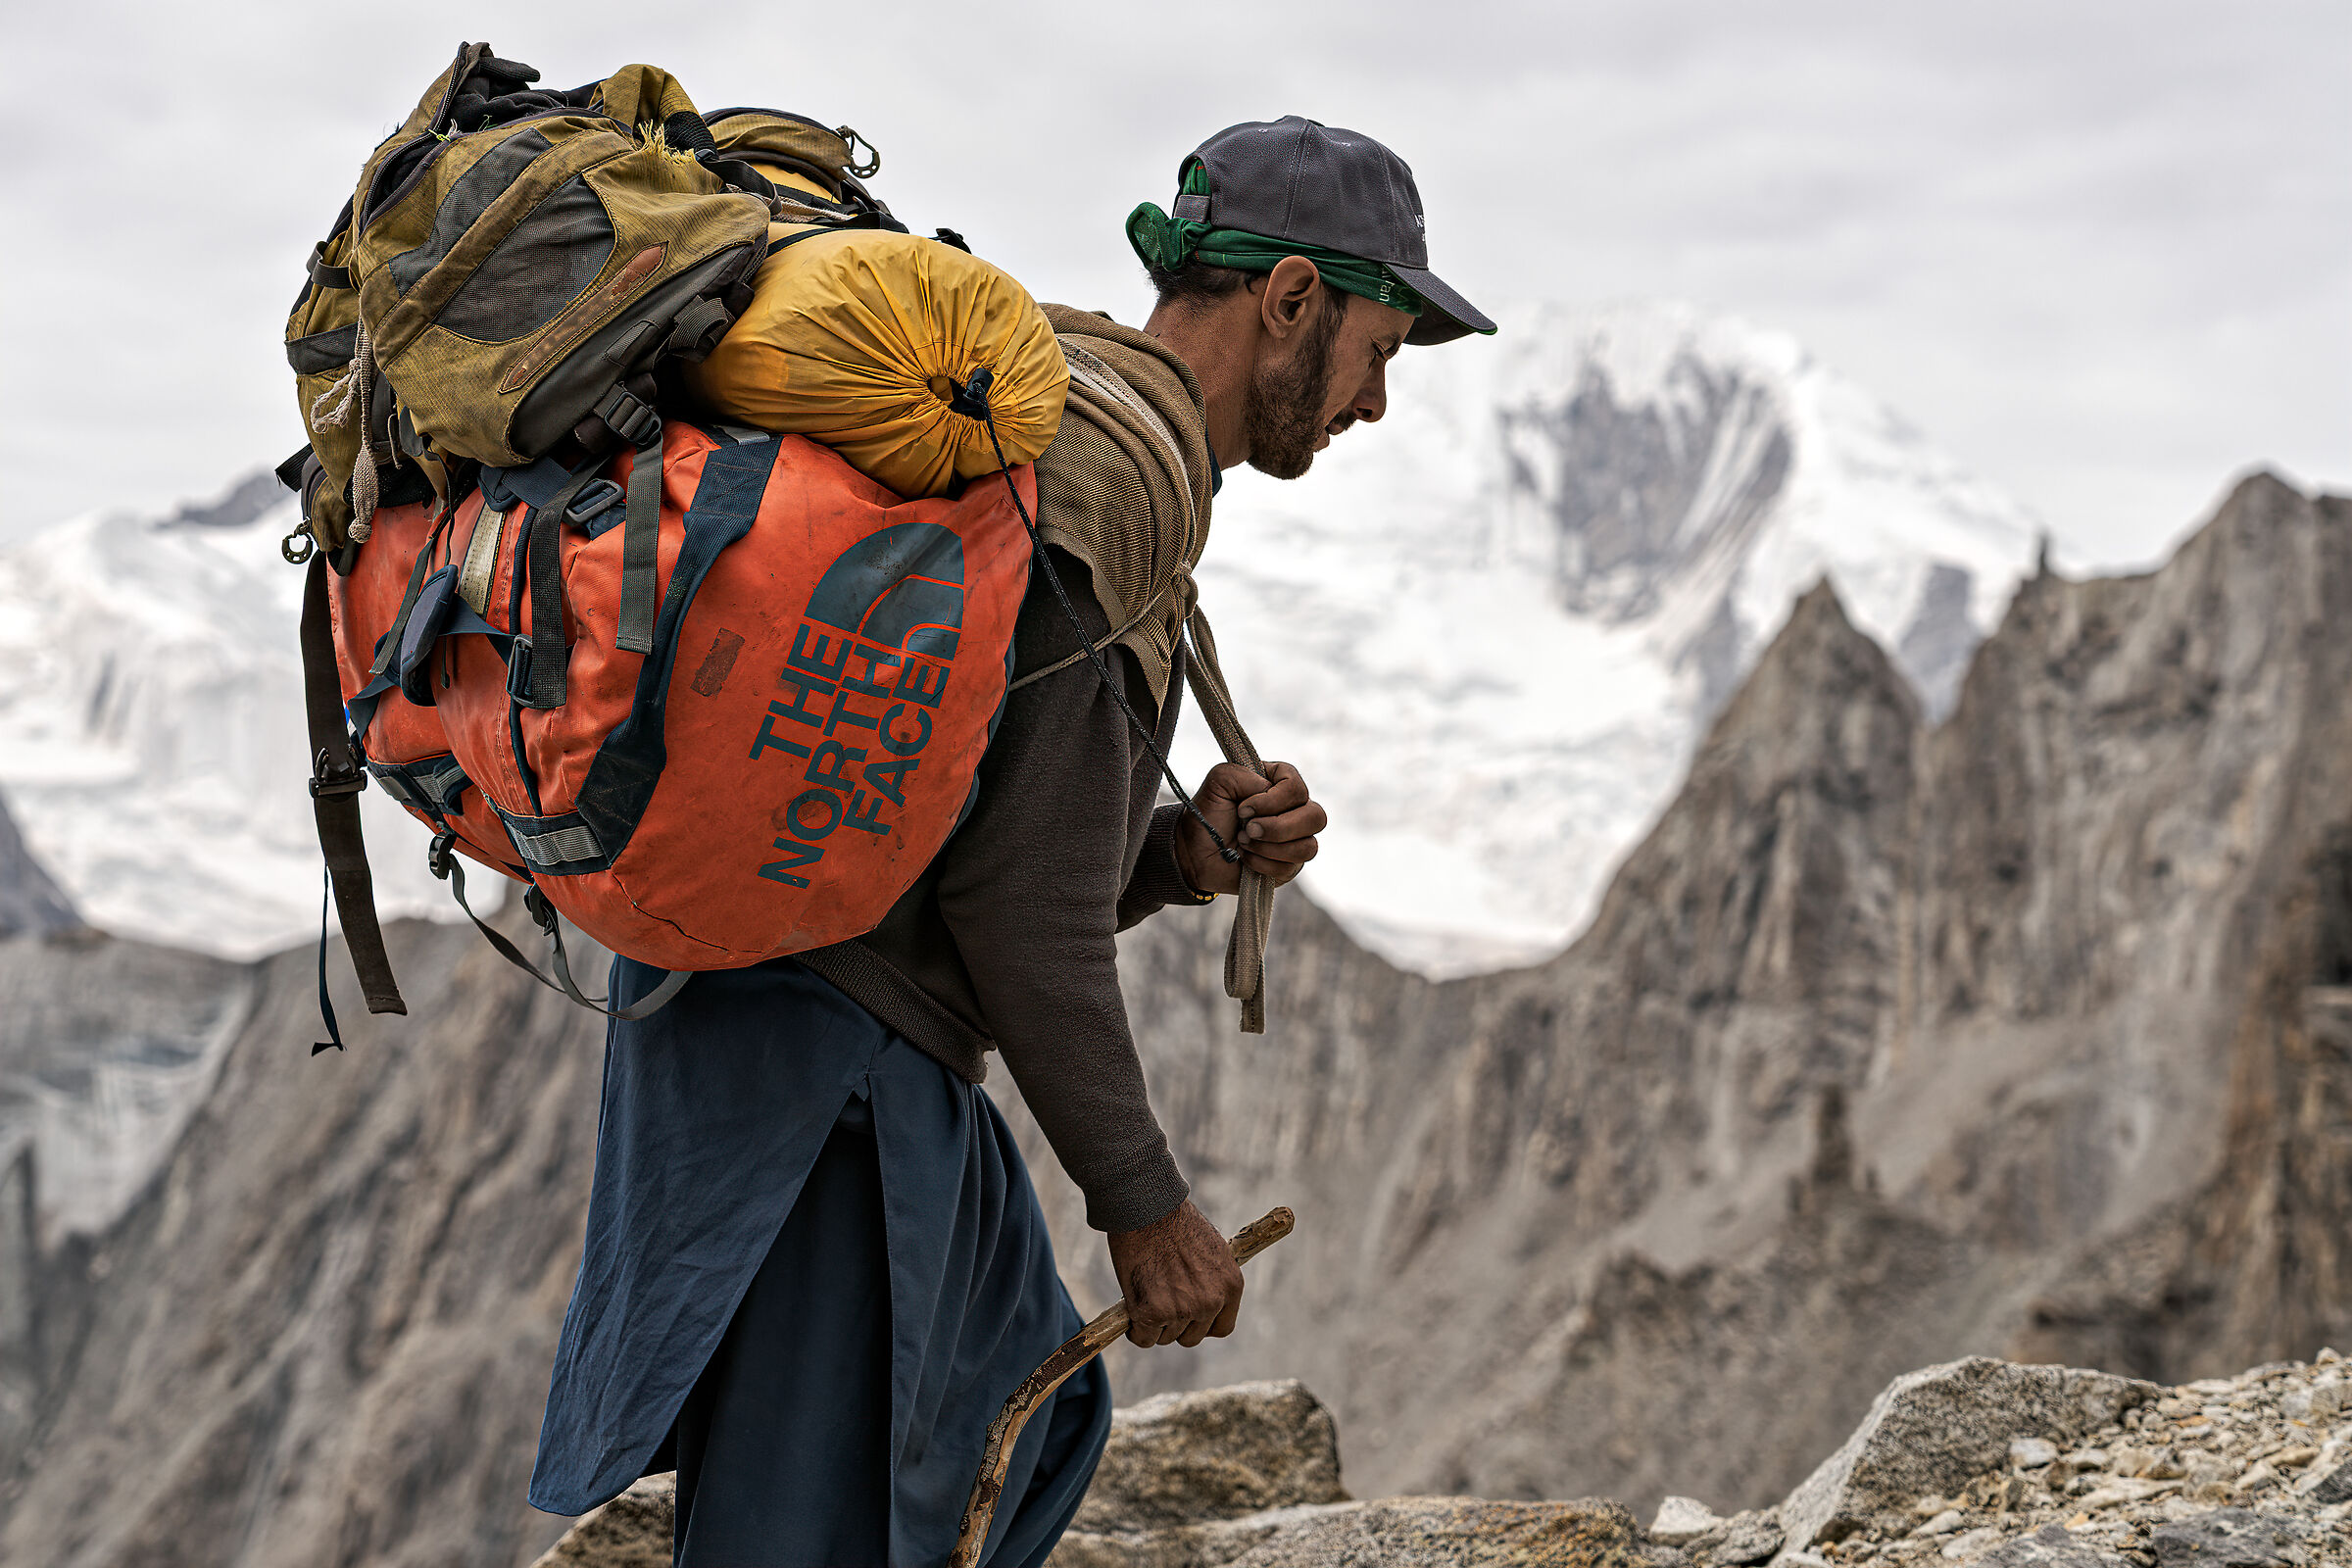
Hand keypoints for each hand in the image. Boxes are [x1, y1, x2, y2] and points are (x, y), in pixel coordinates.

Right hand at [1105, 1200, 1243, 1347]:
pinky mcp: (1153, 1313)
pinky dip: (1134, 1330)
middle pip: (1191, 1337)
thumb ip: (1210, 1280)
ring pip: (1164, 1337)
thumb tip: (1199, 1301)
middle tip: (1158, 1301)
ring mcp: (1183, 1310)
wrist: (1148, 1206)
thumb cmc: (1173, 1221)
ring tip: (1145, 1292)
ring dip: (1153, 1324)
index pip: (1221, 1328)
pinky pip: (1142, 1338)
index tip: (1187, 1317)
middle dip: (1174, 1325)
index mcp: (1231, 1286)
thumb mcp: (1210, 1251)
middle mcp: (1211, 1302)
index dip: (1201, 1324)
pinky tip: (1132, 1307)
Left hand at [1175, 761, 1325, 895]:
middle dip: (1278, 827)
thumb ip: (1241, 773)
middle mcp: (1294, 810)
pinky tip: (1246, 858)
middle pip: (1315, 817)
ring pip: (1308, 846)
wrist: (1194, 851)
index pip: (1297, 788)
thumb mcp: (1218, 782)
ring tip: (1243, 843)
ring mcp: (1295, 839)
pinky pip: (1291, 868)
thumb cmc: (1208, 814)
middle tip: (1248, 830)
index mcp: (1280, 784)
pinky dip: (1263, 864)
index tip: (1243, 808)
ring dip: (1269, 847)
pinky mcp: (1289, 866)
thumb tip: (1267, 790)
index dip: (1273, 800)